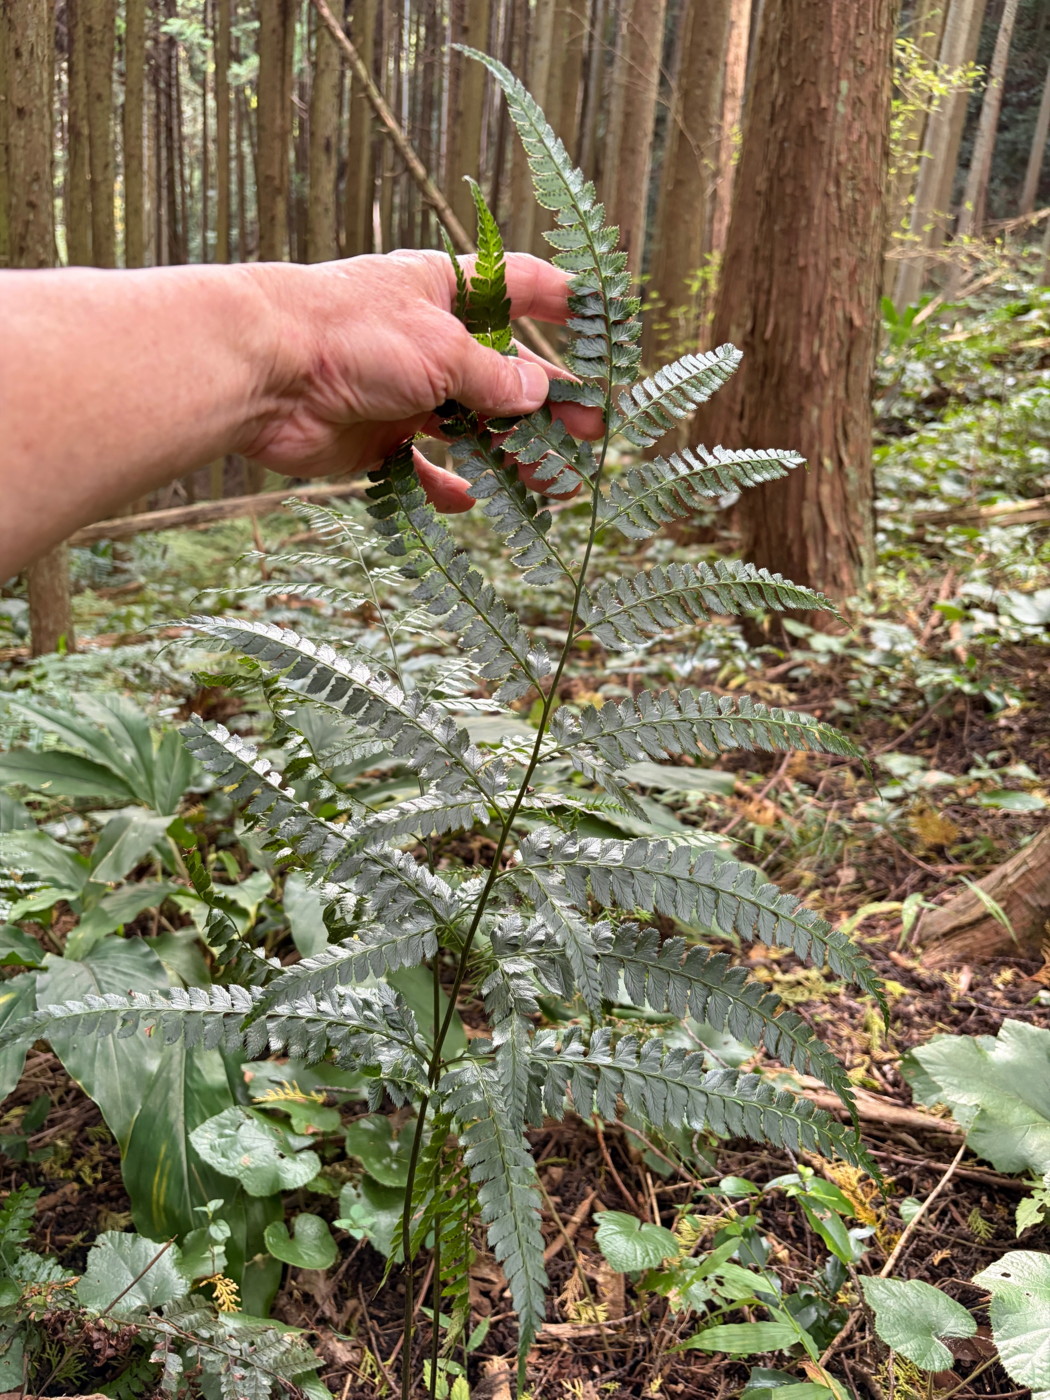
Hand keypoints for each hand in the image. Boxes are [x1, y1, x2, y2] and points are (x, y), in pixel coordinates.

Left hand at [246, 250, 602, 510]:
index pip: (519, 287)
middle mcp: (427, 339)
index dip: (563, 301)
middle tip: (590, 436)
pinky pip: (419, 468)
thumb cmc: (350, 334)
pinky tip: (470, 500)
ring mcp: (401, 390)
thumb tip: (537, 393)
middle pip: (503, 373)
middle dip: (549, 405)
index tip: (602, 323)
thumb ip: (494, 376)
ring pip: (470, 426)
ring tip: (551, 483)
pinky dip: (443, 485)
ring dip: (510, 454)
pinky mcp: (374, 437)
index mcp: (444, 291)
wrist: (263, 372)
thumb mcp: (441, 349)